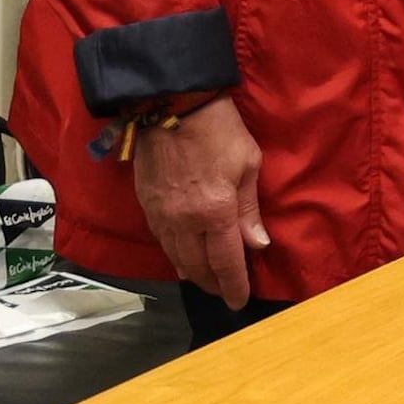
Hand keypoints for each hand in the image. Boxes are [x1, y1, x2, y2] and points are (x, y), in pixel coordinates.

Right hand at [139, 98, 270, 306]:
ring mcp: (162, 215)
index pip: (226, 262)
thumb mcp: (247, 163)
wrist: (171, 102)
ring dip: (192, 274)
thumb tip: (257, 245)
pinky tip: (181, 259)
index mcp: (215, 212)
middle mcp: (185, 221)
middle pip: (198, 267)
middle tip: (225, 292)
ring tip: (206, 281)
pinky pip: (161, 242)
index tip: (239, 301)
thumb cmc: (218, 129)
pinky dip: (174, 256)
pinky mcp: (147, 205)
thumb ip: (249, 209)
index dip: (234, 285)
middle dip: (213, 284)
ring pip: (176, 258)